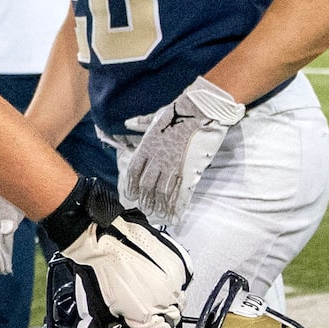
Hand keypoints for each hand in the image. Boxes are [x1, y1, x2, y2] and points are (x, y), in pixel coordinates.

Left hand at [40, 177, 187, 327]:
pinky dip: (173, 279)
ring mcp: (173, 280)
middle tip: (146, 304)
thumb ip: (115, 325)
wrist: (102, 240)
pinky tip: (158, 274)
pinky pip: (183, 278)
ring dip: (168, 296)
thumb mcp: (99, 308)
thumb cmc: (98, 272)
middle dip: (161, 313)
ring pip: (179, 297)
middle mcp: (164, 299)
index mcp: (144, 314)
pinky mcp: (178, 263)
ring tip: (150, 286)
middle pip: (173, 316)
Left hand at [117, 77, 243, 224]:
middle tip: (144, 208)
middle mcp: (156, 160)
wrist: (200, 111)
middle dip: (144, 199)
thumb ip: (141, 123)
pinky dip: (177, 207)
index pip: (134, 171)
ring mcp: (172, 167)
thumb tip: (128, 122)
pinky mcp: (189, 170)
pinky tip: (175, 217)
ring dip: (158, 205)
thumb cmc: (178, 111)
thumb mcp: (156, 116)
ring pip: (161, 192)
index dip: (131, 185)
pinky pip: (181, 192)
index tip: (130, 195)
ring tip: (157, 214)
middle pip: (146, 185)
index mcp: (146, 147)